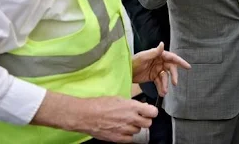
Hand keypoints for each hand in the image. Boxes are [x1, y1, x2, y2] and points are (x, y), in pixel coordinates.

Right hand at [33, 91, 155, 143]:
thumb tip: (140, 106)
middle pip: (148, 123)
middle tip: (139, 117)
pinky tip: (123, 130)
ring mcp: (124, 130)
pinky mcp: (118, 138)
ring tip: (127, 123)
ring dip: (135, 127)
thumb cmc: (99, 104)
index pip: (152, 112)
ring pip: (138, 131)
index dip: (152, 112)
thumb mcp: (118, 98)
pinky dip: (128, 136)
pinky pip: (130, 139)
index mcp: (132, 106)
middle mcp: (130, 119)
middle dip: (145, 120)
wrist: (85, 115)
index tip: (150, 111)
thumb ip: (131, 104)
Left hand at [132, 42, 190, 95]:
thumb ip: (154, 52)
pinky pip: (160, 82)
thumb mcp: (143, 57)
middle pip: (170, 68)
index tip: (188, 67)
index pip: (171, 57)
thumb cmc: (132, 62)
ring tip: (164, 92)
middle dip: (174, 76)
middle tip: (175, 83)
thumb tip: (162, 44)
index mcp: (158, 55)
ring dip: (166, 84)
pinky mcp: (153, 77)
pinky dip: (161, 87)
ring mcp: (156, 69)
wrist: (125, 72)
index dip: (180, 61)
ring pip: (165, 77)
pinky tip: (161, 93)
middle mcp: (159, 61)